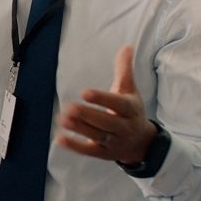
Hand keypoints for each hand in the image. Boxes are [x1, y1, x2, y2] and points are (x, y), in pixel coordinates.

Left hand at [57, 45, 156, 163]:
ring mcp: (114, 142)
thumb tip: (126, 46)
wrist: (141, 143)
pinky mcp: (103, 153)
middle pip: (107, 123)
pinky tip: (59, 139)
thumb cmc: (130, 112)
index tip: (85, 92)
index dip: (102, 99)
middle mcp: (124, 127)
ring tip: (63, 118)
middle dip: (88, 115)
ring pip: (97, 136)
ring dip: (79, 129)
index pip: (118, 104)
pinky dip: (75, 146)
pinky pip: (89, 151)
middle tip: (70, 107)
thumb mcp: (129, 91)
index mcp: (130, 110)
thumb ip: (124, 70)